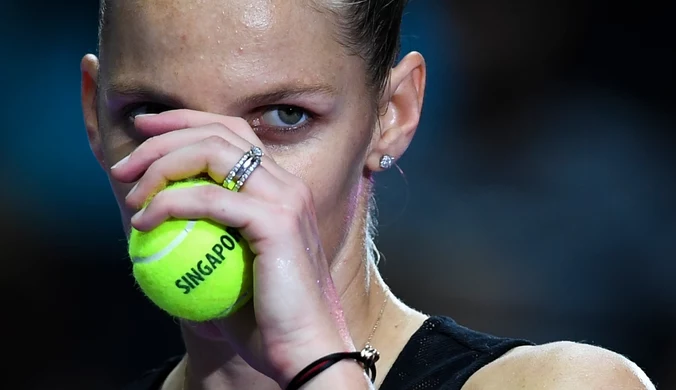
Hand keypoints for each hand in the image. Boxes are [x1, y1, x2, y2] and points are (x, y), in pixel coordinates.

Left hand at [110, 109, 356, 385]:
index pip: (232, 133)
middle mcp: (287, 183)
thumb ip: (204, 236)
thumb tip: (152, 223)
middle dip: (163, 137)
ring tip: (132, 193)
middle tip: (124, 166)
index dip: (185, 122)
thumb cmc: (264, 319)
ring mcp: (286, 198)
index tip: (144, 130)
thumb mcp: (228, 268)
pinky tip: (145, 222)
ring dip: (162, 164)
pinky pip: (211, 199)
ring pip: (214, 152)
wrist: (303, 348)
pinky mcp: (277, 220)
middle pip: (219, 132)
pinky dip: (171, 203)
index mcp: (280, 188)